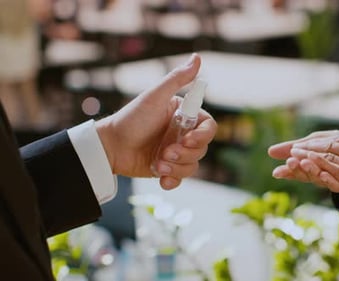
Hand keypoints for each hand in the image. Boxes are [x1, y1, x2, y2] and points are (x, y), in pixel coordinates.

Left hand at [95, 53, 216, 189]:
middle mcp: (182, 134)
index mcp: (184, 116)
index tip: (188, 139)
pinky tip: (161, 178)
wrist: (110, 146)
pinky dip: (173, 180)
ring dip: (177, 167)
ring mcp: (175, 152)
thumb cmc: (132, 118)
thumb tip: (197, 57)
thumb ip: (177, 79)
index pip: (208, 127)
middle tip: (166, 152)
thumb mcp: (155, 96)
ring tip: (158, 164)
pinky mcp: (166, 169)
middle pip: (202, 148)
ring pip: (193, 165)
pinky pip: (181, 178)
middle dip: (185, 153)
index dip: (203, 136)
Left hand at [269, 131, 338, 219]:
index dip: (305, 142)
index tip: (287, 147)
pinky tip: (303, 165)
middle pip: (322, 143)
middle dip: (296, 147)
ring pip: (326, 155)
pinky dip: (317, 167)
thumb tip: (331, 152)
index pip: (327, 137)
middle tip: (274, 151)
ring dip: (302, 157)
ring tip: (283, 158)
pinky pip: (335, 171)